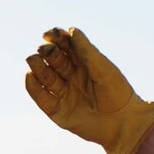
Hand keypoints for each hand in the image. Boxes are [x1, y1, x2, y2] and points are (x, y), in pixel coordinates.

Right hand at [23, 27, 153, 153]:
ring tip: (32, 59)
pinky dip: (34, 87)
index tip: (48, 34)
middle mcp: (71, 76)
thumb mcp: (103, 69)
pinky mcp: (57, 111)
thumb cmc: (118, 94)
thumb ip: (86, 51)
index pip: (65, 46)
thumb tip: (71, 30)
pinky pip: (42, 97)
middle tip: (44, 51)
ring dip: (37, 67)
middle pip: (53, 59)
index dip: (55, 38)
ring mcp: (64, 93)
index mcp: (84, 63)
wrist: (123, 124)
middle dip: (47, 53)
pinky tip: (29, 76)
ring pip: (45, 76)